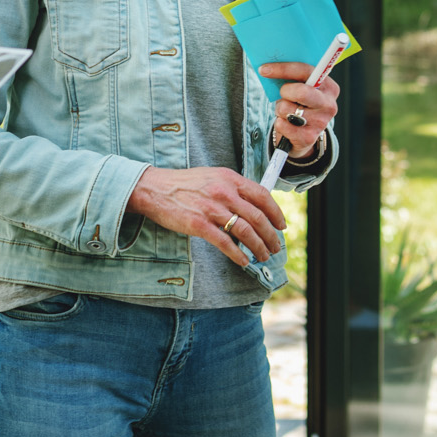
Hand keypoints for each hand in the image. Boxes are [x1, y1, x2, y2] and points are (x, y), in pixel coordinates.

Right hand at [127, 166, 285, 267]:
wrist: (155, 189)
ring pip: (245, 231)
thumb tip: (253, 204)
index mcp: (230, 178)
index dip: (276, 213)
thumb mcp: (213, 176)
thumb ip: (233, 188)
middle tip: (275, 246)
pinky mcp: (199, 224)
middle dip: (270, 235)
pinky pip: (225, 242)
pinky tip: (243, 260)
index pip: (262, 196)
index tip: (281, 225)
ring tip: (262, 255)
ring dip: (258, 247)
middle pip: (258, 216)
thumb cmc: (184, 184)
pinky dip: (238, 254)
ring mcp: (212, 208)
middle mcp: (224, 192)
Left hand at [258, 62, 340, 160]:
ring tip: (286, 111)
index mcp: (329, 87)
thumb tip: (268, 67)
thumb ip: (293, 77)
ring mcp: (321, 122)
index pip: (306, 71)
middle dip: (285, 91)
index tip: (264, 69)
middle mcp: (328, 104)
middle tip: (282, 94)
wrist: (304, 135)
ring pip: (288, 109)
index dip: (283, 69)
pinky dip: (279, 123)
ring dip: (280, 109)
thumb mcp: (301, 87)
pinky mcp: (309, 137)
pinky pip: (282, 125)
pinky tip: (287, 123)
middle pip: (302, 92)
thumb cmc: (299, 104)